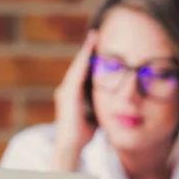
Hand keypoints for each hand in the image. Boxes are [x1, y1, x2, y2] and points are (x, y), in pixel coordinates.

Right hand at [52, 30, 96, 170]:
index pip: (83, 71)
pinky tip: (89, 53)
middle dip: (87, 50)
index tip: (98, 44)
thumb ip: (100, 105)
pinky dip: (83, 63)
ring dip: (85, 52)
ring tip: (93, 38)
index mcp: (73, 93)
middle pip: (79, 65)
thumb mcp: (95, 114)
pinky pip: (77, 74)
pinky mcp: (68, 94)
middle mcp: (67, 89)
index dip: (90, 57)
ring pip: (77, 66)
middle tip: (95, 34)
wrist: (71, 144)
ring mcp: (65, 91)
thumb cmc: (83, 133)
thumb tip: (112, 102)